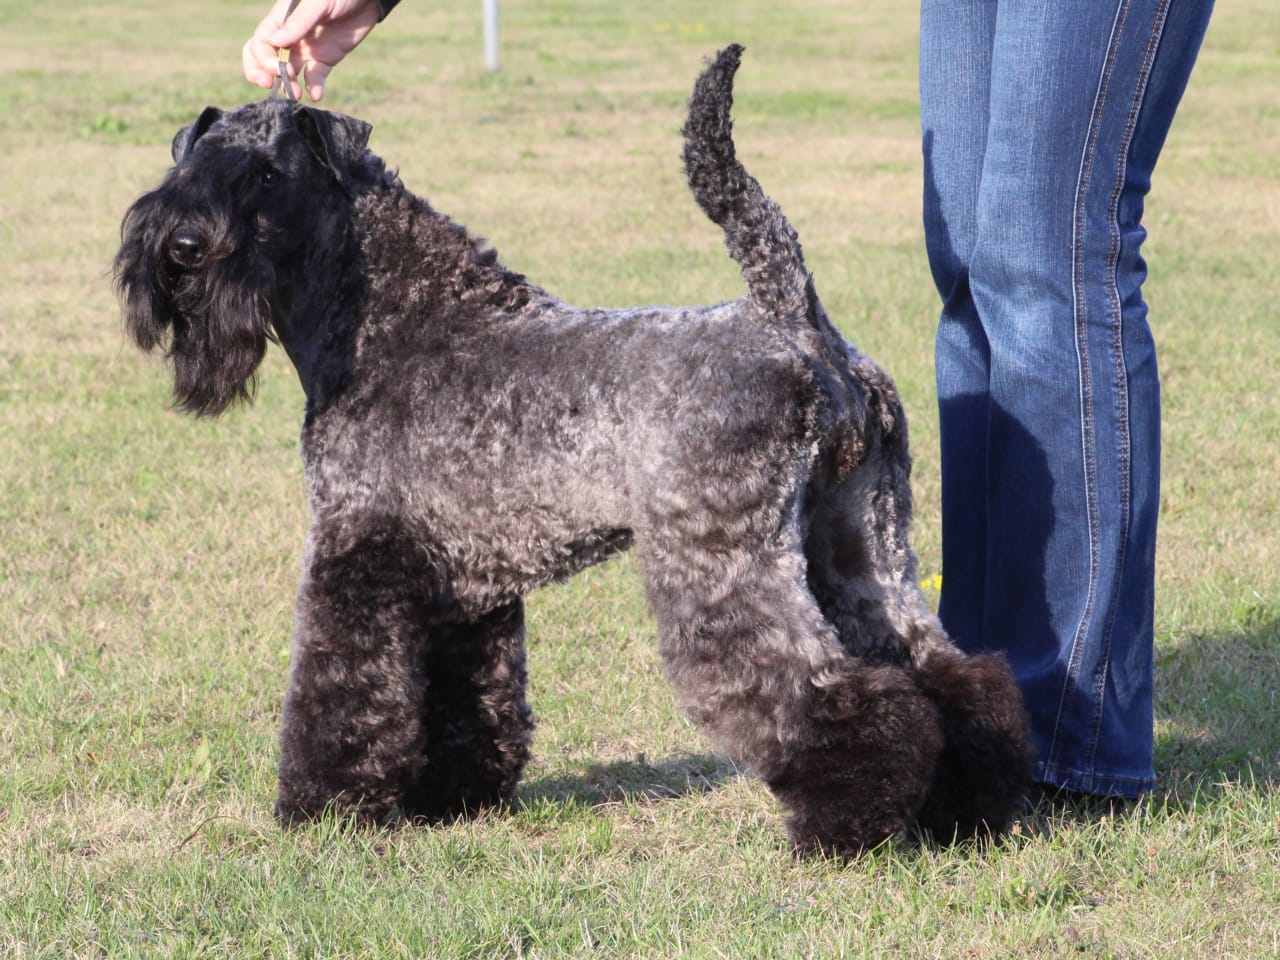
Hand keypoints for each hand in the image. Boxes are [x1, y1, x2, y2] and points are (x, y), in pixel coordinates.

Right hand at [242, 0, 381, 101]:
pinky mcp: (325, 58)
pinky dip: (313, 87)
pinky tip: (316, 94)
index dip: (263, 58)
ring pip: (288, 72)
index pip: (261, 42)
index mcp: (282, 19)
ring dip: (288, 85)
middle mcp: (290, 36)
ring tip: (297, 95)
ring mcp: (307, 49)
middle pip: (265, 58)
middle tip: (271, 85)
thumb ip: (299, 21)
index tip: (278, 69)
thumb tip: (275, 41)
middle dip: (262, 73)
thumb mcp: (319, 2)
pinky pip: (314, 77)